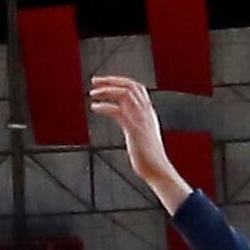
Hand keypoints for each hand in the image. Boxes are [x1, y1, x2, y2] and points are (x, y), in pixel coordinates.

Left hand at [87, 71, 185, 209]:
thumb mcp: (145, 135)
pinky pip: (117, 111)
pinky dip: (104, 106)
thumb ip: (138, 124)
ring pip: (124, 94)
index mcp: (149, 112)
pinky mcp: (134, 129)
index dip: (120, 81)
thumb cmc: (149, 157)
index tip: (106, 81)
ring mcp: (141, 119)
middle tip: (94, 81)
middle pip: (130, 86)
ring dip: (106, 90)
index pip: (136, 87)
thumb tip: (127, 121)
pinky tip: (95, 108)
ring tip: (92, 93)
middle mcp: (146, 112)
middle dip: (111, 80)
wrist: (157, 169)